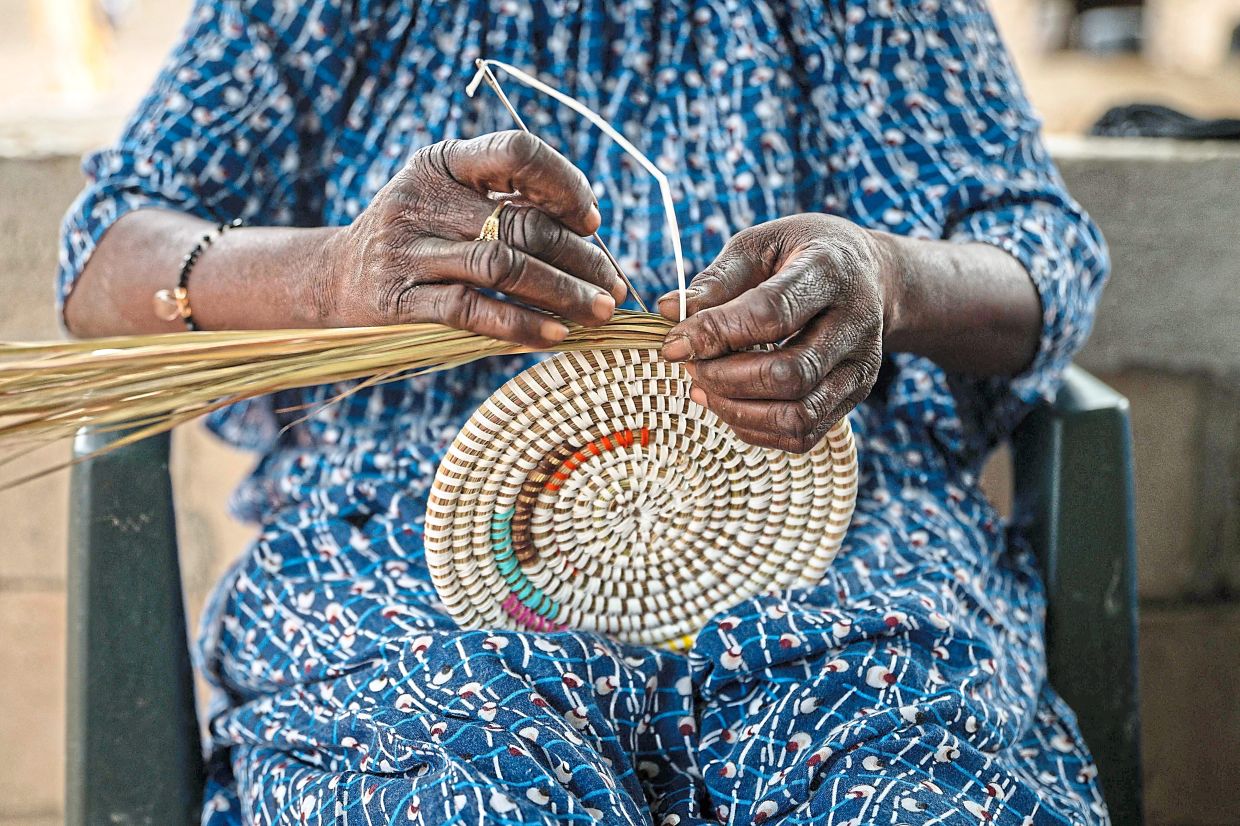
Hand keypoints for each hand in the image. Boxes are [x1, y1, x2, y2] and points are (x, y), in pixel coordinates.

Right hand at [318, 131, 624, 344]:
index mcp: (443, 162)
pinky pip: (472, 312)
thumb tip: (592, 236)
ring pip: (503, 267)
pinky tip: (555, 335)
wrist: (334, 277)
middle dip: (581, 258)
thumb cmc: (419, 238)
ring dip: (562, 293)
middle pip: (521, 222)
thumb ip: (508, 205)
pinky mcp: (399, 299)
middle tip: (614, 287)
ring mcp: (407, 248)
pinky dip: (521, 325)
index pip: (516, 151)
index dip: (564, 182)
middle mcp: (422, 197)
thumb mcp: (451, 201)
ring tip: (598, 312)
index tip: (591, 220)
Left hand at [658, 214, 896, 452]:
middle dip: (725, 379)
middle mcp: (855, 324)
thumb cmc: (801, 255)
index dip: (716, 333)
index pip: (772, 314)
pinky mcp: (853, 395)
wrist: (869, 275)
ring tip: (703, 388)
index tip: (674, 343)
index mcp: (829, 271)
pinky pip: (802, 434)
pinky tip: (728, 403)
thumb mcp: (760, 246)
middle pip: (789, 374)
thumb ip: (718, 279)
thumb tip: (669, 310)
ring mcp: (859, 367)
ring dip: (738, 410)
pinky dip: (756, 429)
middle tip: (690, 367)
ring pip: (798, 415)